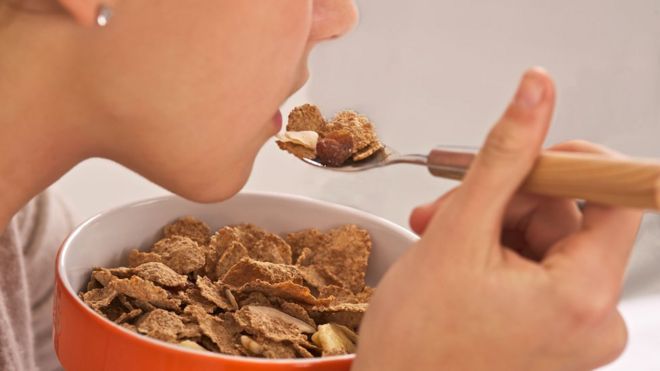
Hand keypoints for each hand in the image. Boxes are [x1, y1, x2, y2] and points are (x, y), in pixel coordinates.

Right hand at [353, 68, 642, 370]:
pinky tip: (458, 259)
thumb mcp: (458, 232)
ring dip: (490, 226)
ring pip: (544, 242)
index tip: (526, 154)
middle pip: (568, 219)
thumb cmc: (417, 340)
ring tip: (441, 237)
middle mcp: (592, 320)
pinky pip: (535, 271)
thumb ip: (502, 156)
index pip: (617, 196)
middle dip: (505, 200)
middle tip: (451, 207)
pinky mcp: (552, 334)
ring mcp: (572, 330)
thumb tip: (535, 95)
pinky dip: (496, 255)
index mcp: (582, 297)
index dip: (567, 163)